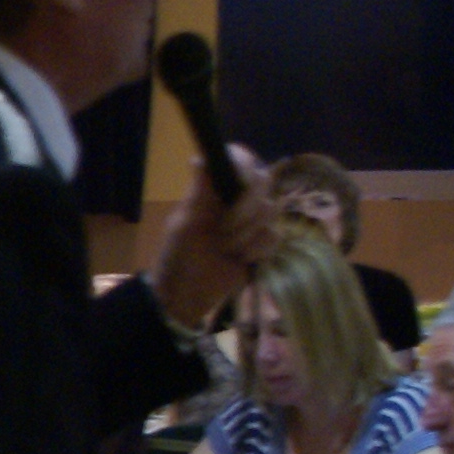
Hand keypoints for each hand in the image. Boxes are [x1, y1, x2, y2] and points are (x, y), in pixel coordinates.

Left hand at [145, 147, 284, 332]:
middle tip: (221, 232)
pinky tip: (240, 260)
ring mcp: (253, 219)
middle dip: (243, 211)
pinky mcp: (264, 241)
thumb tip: (200, 158)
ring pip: (270, 211)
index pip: (238, 160)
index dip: (246, 164)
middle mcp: (237, 198)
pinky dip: (256, 251)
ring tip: (225, 249)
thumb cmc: (179, 256)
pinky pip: (274, 236)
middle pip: (263, 182)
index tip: (244, 180)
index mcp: (214, 188)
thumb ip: (198, 194)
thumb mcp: (184, 225)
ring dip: (246, 235)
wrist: (189, 295)